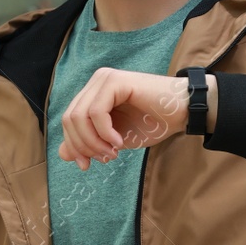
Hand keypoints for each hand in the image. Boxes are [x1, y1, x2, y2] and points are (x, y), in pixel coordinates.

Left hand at [56, 67, 212, 169]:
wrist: (183, 112)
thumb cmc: (152, 123)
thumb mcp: (115, 140)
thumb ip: (89, 144)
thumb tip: (62, 154)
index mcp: (93, 94)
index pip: (68, 121)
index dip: (74, 146)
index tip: (86, 166)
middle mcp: (95, 82)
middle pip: (69, 119)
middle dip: (83, 146)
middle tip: (104, 159)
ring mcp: (104, 79)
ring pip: (79, 116)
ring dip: (93, 141)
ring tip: (113, 152)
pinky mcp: (115, 81)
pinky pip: (96, 112)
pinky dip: (104, 132)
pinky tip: (119, 142)